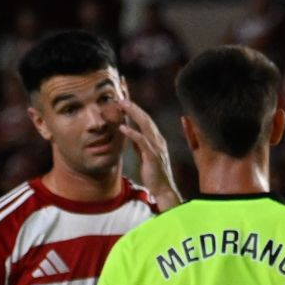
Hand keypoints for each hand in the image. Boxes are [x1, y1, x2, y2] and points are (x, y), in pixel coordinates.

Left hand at [115, 89, 178, 209]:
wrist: (163, 190)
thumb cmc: (153, 173)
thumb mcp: (144, 154)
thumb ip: (138, 142)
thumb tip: (129, 131)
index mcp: (156, 139)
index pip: (145, 118)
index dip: (135, 107)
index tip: (124, 95)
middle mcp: (158, 140)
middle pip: (145, 118)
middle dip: (133, 105)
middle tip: (121, 94)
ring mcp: (157, 148)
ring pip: (145, 125)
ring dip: (133, 113)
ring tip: (121, 104)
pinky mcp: (153, 157)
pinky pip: (142, 142)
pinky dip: (133, 133)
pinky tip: (123, 127)